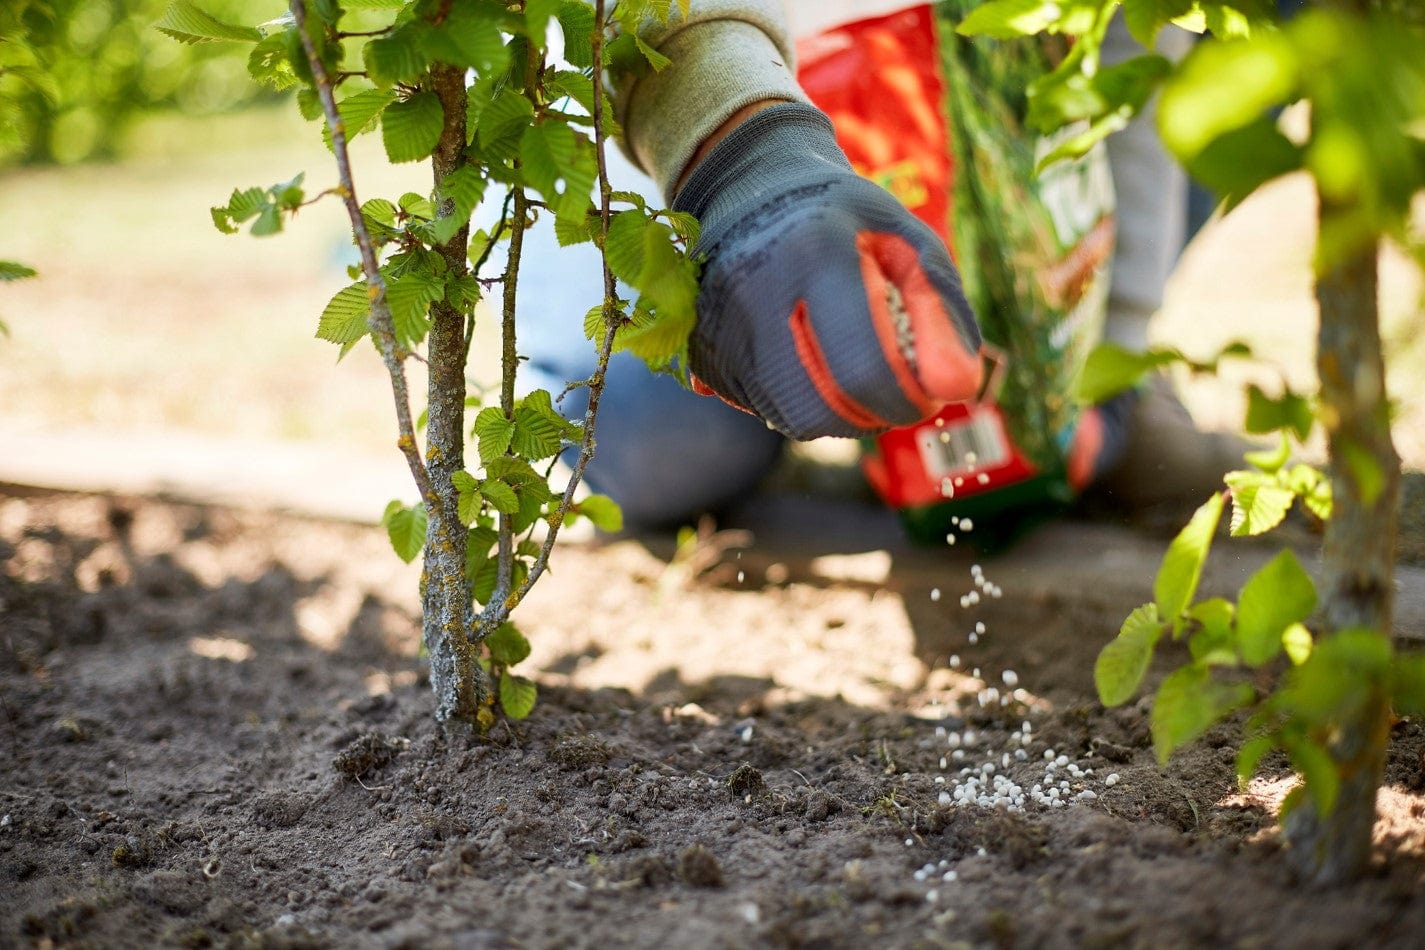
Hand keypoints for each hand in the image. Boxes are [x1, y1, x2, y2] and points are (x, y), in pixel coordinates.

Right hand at [672, 102, 982, 440]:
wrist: (745, 185)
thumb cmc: (843, 217)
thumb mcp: (907, 240)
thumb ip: (941, 311)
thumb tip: (961, 390)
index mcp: (814, 253)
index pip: (863, 368)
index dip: (906, 400)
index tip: (929, 396)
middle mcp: (754, 294)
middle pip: (823, 410)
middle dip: (872, 415)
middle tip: (893, 385)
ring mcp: (718, 327)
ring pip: (791, 419)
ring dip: (837, 412)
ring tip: (851, 363)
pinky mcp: (698, 353)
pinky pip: (761, 410)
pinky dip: (797, 401)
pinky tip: (806, 358)